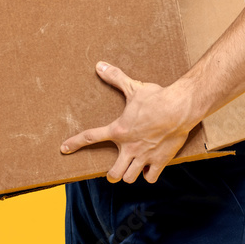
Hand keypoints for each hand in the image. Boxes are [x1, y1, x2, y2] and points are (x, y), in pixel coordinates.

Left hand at [60, 62, 197, 183]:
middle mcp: (129, 147)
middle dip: (111, 174)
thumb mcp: (134, 87)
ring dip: (128, 174)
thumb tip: (100, 65)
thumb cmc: (157, 98)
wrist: (180, 108)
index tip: (64, 149)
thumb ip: (116, 78)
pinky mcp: (160, 160)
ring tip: (131, 168)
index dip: (75, 143)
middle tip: (113, 169)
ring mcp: (144, 156)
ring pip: (129, 178)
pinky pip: (150, 178)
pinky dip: (149, 174)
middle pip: (113, 174)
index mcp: (119, 130)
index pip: (90, 137)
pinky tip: (149, 168)